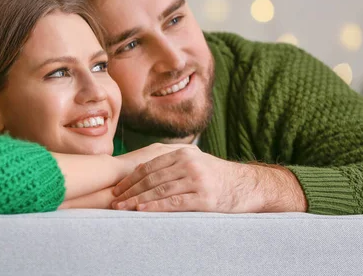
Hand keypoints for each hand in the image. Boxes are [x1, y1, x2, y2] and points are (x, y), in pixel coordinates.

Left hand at [111, 145, 306, 212]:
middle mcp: (188, 163)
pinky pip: (174, 202)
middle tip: (114, 200)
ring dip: (137, 200)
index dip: (130, 178)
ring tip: (122, 208)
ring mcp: (196, 179)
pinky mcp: (204, 197)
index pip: (149, 166)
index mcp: (183, 153)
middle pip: (151, 177)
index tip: (117, 188)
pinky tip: (142, 210)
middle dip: (129, 190)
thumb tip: (144, 171)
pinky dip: (155, 206)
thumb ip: (174, 164)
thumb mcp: (196, 162)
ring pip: (159, 189)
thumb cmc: (217, 177)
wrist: (248, 185)